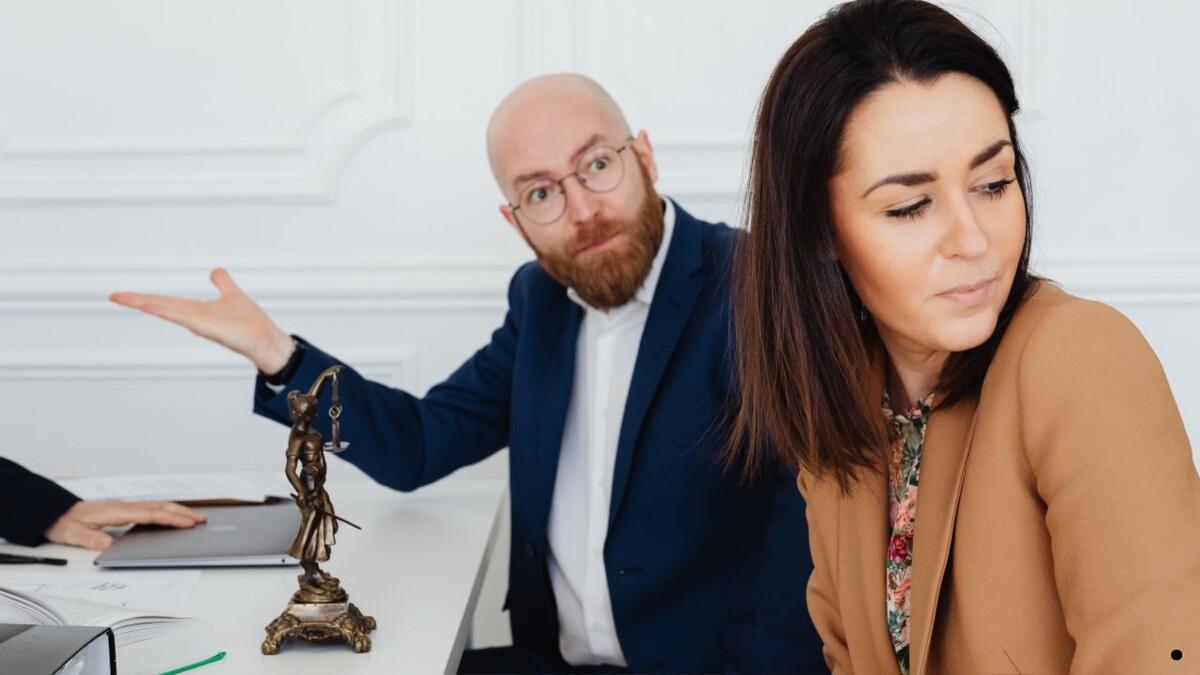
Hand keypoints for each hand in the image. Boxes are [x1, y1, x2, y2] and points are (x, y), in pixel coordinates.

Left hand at [44, 501, 207, 550]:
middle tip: (201, 519)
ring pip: (157, 506)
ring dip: (177, 510)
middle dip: (182, 512)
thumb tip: (108, 544)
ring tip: (195, 517)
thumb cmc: (65, 523)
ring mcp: (125, 506)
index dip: (170, 518)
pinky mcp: (124, 510)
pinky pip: (150, 509)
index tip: (187, 523)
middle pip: (159, 506)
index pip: (149, 514)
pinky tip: (172, 516)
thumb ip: (91, 539)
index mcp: (116, 511)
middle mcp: (123, 506)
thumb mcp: (73, 534)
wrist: (54, 513)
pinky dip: (166, 511)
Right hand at [110, 268, 295, 373]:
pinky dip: (167, 311)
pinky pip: (184, 317)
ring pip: (167, 310)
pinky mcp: (207, 328)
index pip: (165, 301)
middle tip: (113, 296)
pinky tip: (151, 306)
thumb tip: (215, 271)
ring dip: (146, 304)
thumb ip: (222, 283)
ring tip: (123, 298)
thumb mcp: (233, 294)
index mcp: (197, 310)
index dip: (144, 297)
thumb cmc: (251, 322)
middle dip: (137, 300)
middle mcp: (194, 317)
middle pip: (161, 305)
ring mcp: (199, 323)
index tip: (121, 294)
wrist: (266, 339)